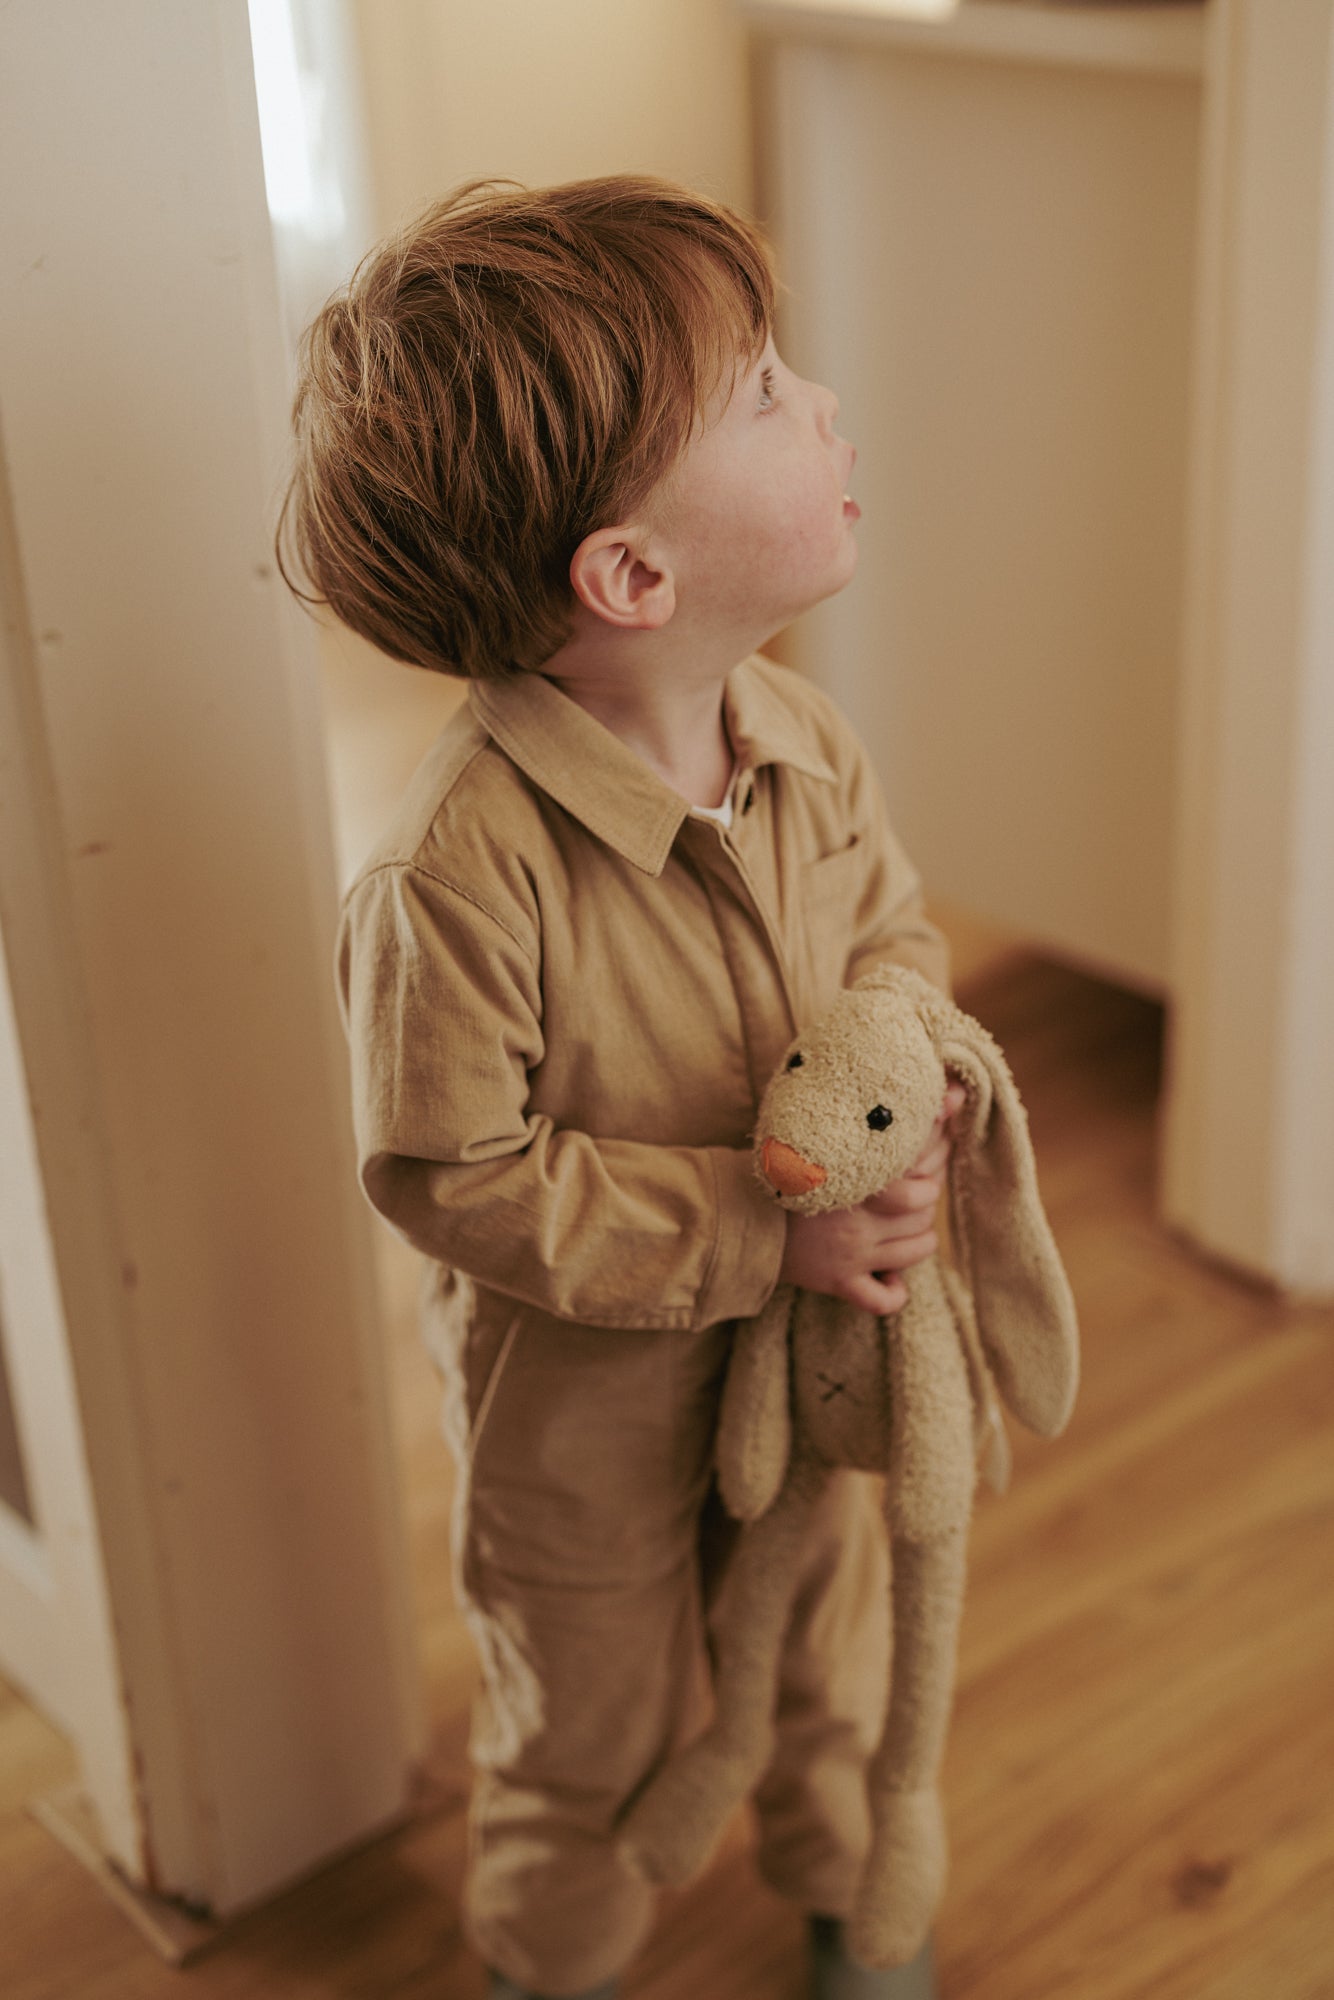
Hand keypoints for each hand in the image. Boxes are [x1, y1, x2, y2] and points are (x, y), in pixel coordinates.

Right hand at [777, 1082, 964, 1314]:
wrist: (740, 1210)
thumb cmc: (787, 1167)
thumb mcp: (829, 1136)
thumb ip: (884, 1117)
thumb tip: (953, 1092)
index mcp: (855, 1173)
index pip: (922, 1163)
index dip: (936, 1153)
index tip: (929, 1148)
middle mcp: (859, 1215)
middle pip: (925, 1209)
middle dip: (926, 1197)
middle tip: (913, 1189)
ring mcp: (850, 1253)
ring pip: (918, 1249)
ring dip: (920, 1236)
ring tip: (904, 1226)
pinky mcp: (838, 1282)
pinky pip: (883, 1299)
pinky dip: (893, 1291)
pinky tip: (888, 1275)